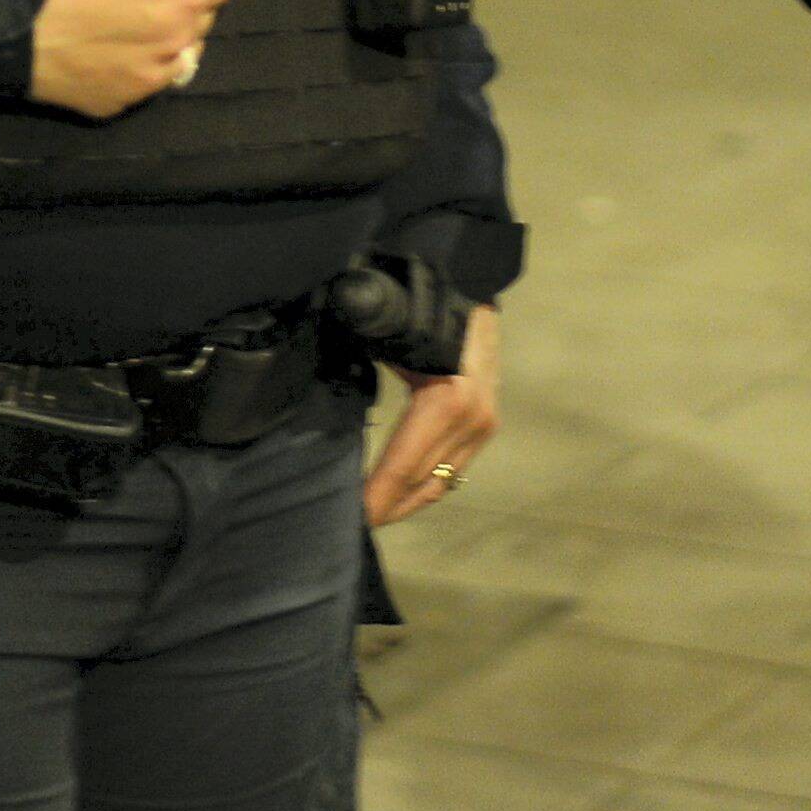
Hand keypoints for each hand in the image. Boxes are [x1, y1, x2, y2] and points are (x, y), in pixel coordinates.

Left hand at [363, 300, 498, 528]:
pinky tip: (395, 495)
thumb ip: (360, 359)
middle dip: (385, 509)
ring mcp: (485, 424)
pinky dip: (421, 486)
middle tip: (346, 529)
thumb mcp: (389, 330)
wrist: (471, 282)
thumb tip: (324, 387)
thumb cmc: (423, 302)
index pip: (401, 468)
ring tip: (368, 516)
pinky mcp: (486, 424)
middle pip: (422, 484)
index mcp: (449, 402)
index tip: (347, 520)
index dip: (373, 499)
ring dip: (404, 503)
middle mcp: (474, 421)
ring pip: (440, 483)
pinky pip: (450, 469)